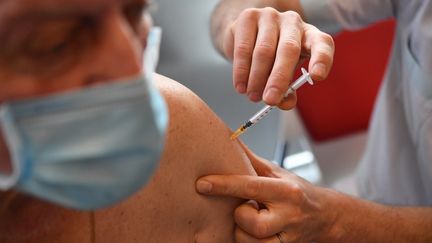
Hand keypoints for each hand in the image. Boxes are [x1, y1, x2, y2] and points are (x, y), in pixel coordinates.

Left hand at [196, 144, 336, 241]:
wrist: (326, 218)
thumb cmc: (297, 192)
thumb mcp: (277, 173)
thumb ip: (251, 161)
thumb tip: (227, 140)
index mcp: (287, 191)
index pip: (250, 187)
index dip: (223, 185)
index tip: (202, 184)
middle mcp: (289, 216)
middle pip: (251, 223)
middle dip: (240, 215)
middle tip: (246, 208)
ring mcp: (288, 238)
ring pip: (250, 242)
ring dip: (243, 231)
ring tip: (253, 220)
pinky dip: (250, 242)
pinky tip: (256, 232)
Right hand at [222, 7, 334, 108]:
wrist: (247, 34)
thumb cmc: (272, 57)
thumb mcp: (285, 73)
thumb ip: (288, 90)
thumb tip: (284, 104)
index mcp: (310, 36)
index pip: (322, 44)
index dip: (322, 60)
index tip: (317, 77)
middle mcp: (293, 22)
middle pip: (288, 49)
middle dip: (278, 79)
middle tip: (270, 100)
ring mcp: (270, 17)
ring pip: (263, 51)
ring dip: (257, 78)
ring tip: (253, 96)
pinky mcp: (248, 17)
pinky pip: (244, 48)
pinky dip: (241, 71)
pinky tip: (241, 86)